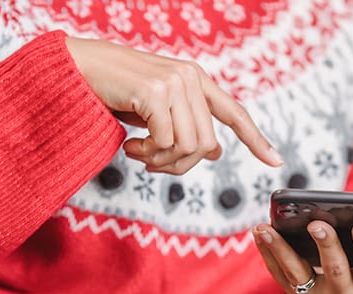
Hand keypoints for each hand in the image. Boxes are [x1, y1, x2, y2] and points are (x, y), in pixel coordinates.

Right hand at [65, 37, 282, 173]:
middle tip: (150, 163)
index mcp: (196, 80)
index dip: (255, 139)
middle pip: (205, 144)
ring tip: (138, 152)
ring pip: (188, 147)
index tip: (276, 161)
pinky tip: (130, 145)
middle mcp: (190, 77)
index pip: (234, 112)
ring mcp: (175, 82)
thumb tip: (214, 151)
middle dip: (179, 165)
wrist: (77, 69)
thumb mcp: (156, 111)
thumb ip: (185, 125)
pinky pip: (165, 142)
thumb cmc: (114, 91)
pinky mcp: (155, 91)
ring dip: (161, 161)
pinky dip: (147, 154)